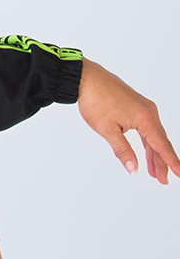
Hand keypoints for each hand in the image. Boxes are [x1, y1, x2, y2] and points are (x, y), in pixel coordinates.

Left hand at [78, 59, 177, 183]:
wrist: (86, 78)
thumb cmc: (95, 100)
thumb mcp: (107, 130)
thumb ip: (122, 150)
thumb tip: (133, 168)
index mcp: (146, 119)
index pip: (162, 146)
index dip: (170, 162)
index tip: (179, 174)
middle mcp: (150, 112)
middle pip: (160, 142)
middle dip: (161, 162)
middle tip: (162, 179)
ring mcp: (144, 108)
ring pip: (153, 135)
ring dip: (154, 153)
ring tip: (154, 171)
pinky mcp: (137, 106)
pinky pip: (147, 127)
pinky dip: (147, 141)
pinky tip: (147, 151)